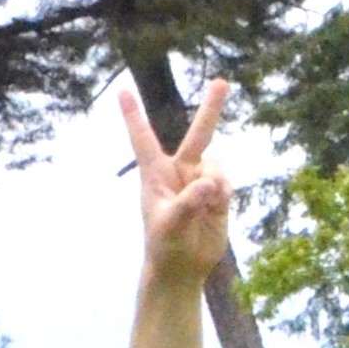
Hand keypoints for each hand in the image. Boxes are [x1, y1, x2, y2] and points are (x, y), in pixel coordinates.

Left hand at [122, 78, 233, 285]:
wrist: (183, 267)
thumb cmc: (164, 246)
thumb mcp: (169, 226)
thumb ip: (188, 203)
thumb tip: (208, 183)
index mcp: (155, 175)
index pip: (143, 140)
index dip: (133, 116)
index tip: (121, 91)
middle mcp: (179, 172)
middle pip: (198, 135)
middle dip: (211, 109)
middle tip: (221, 81)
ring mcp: (200, 180)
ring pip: (216, 166)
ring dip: (215, 185)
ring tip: (203, 208)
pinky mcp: (218, 193)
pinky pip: (227, 183)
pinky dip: (224, 195)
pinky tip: (214, 211)